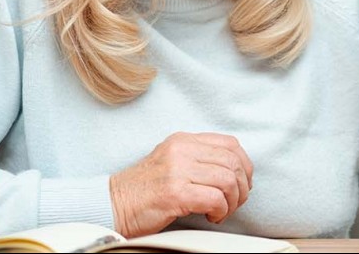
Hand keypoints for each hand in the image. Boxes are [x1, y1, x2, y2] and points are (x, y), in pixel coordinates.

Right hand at [109, 132, 253, 236]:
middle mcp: (181, 150)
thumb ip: (200, 159)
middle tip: (234, 202)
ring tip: (221, 211)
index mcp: (184, 140)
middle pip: (233, 162)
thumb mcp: (173, 162)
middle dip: (241, 187)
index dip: (244, 165)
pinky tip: (211, 217)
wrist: (114, 204)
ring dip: (232, 202)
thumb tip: (236, 171)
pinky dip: (221, 211)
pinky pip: (215, 199)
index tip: (242, 183)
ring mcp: (177, 170)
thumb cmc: (145, 189)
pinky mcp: (174, 192)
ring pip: (228, 181)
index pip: (230, 144)